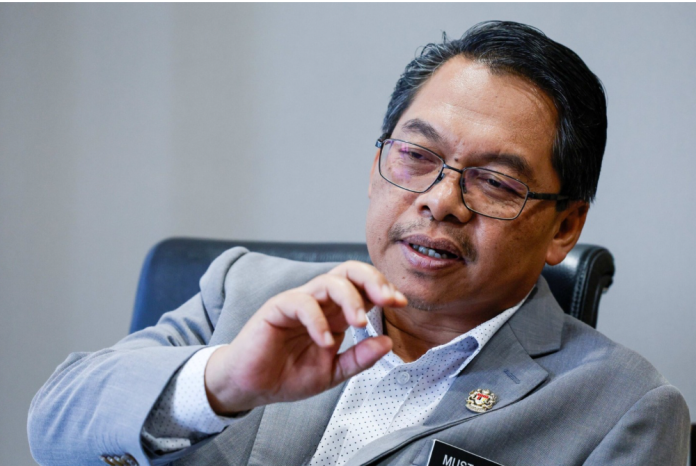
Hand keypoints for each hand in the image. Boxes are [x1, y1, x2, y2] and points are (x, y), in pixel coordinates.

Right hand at [204, 261, 407, 415]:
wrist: (251, 387)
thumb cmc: (287, 375)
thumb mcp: (332, 373)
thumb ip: (359, 358)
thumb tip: (387, 342)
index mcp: (334, 313)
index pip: (362, 288)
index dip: (383, 290)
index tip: (401, 303)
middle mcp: (319, 302)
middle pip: (349, 272)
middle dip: (373, 279)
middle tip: (388, 299)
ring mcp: (298, 302)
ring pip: (329, 281)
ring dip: (350, 299)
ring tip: (359, 322)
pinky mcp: (277, 308)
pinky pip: (302, 303)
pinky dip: (318, 321)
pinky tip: (325, 342)